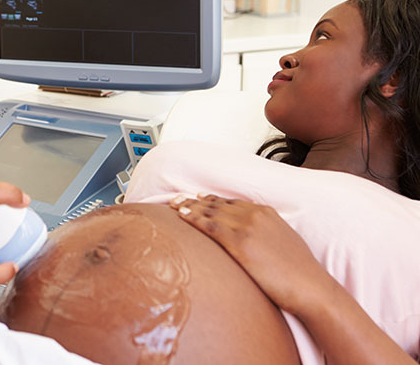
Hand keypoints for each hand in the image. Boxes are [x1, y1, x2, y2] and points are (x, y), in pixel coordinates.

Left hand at [170, 194, 328, 313]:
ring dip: (189, 207)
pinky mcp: (240, 242)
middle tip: (177, 198)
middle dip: (195, 200)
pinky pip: (210, 227)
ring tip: (173, 205)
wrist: (310, 286)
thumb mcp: (283, 242)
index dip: (211, 200)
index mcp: (266, 212)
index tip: (197, 197)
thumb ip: (266, 233)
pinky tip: (182, 216)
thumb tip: (255, 240)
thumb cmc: (299, 272)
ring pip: (210, 212)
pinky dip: (194, 219)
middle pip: (217, 204)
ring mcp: (247, 227)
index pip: (231, 202)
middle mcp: (255, 214)